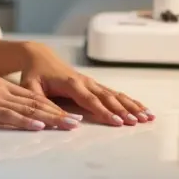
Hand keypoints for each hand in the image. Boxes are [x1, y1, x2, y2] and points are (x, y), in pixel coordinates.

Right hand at [0, 70, 83, 130]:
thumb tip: (2, 114)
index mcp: (0, 85)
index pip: (32, 97)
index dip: (52, 106)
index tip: (69, 113)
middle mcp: (1, 88)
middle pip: (37, 103)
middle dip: (60, 112)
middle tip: (80, 121)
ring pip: (29, 109)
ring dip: (52, 118)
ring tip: (70, 125)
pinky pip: (10, 115)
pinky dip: (27, 121)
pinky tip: (40, 126)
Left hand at [18, 43, 153, 126]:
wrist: (38, 56)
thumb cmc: (34, 74)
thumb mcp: (31, 88)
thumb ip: (41, 103)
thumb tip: (54, 119)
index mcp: (70, 83)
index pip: (90, 100)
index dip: (104, 111)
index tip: (117, 121)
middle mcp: (84, 82)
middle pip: (108, 97)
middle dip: (124, 110)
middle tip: (137, 121)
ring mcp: (91, 82)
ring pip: (115, 95)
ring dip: (131, 105)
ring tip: (147, 116)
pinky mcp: (94, 85)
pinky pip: (114, 93)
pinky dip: (129, 101)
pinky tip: (142, 109)